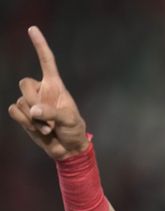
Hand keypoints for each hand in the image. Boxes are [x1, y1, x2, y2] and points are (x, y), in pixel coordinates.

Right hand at [8, 26, 89, 159]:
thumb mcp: (70, 120)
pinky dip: (25, 122)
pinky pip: (14, 112)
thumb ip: (53, 113)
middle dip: (32, 101)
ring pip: (19, 101)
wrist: (67, 149)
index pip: (46, 61)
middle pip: (24, 83)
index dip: (40, 45)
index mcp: (55, 86)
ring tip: (48, 127)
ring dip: (33, 118)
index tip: (32, 29)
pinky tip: (38, 129)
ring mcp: (30, 102)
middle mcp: (41, 90)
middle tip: (48, 119)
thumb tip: (34, 110)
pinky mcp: (23, 114)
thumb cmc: (73, 130)